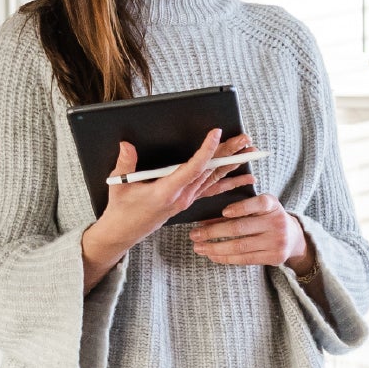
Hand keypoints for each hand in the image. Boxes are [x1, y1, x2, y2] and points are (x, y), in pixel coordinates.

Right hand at [81, 130, 255, 288]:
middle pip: (209, 171)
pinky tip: (245, 177)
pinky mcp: (187, 201)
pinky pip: (213, 190)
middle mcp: (181, 197)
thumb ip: (125, 164)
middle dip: (228, 153)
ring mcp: (187, 200)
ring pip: (214, 179)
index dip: (206, 151)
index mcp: (167, 192)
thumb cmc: (122, 210)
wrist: (125, 233)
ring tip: (249, 151)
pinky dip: (230, 182)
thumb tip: (127, 145)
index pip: (192, 169)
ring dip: (232, 164)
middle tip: (245, 139)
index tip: (216, 134)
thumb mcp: (119, 186)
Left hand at [189, 190, 313, 272]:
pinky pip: (245, 259)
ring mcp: (277, 242)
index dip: (241, 208)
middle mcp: (276, 222)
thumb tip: (206, 220)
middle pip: (241, 228)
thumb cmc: (267, 218)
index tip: (224, 212)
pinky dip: (226, 258)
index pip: (258, 204)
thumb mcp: (259, 208)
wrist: (293, 237)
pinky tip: (213, 255)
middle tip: (194, 234)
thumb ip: (238, 210)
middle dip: (213, 231)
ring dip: (215, 248)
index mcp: (272, 204)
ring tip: (199, 247)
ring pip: (240, 247)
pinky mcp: (274, 257)